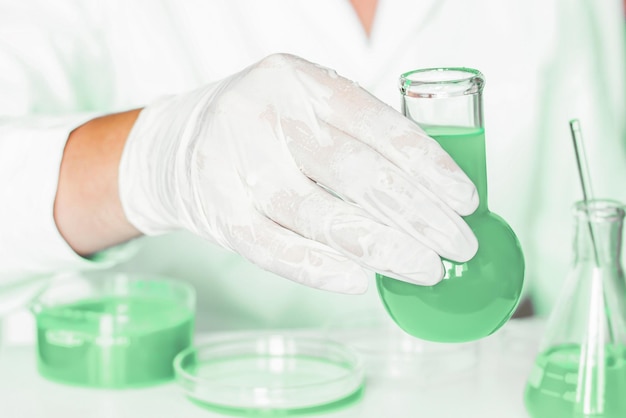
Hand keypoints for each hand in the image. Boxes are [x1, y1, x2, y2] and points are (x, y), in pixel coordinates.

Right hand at [119, 54, 477, 293]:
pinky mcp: (216, 209)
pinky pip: (271, 247)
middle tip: (457, 245)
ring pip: (317, 213)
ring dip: (379, 247)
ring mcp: (236, 163)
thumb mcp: (305, 109)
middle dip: (416, 214)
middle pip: (354, 171)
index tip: (465, 201)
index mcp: (300, 81)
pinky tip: (358, 281)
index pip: (378, 124)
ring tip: (424, 268)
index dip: (429, 165)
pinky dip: (316, 267)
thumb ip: (354, 139)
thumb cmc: (260, 130)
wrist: (175, 147)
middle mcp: (266, 115)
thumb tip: (428, 197)